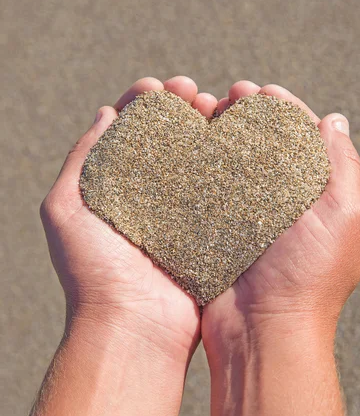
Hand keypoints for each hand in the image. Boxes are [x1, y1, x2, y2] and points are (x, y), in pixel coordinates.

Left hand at [40, 76, 217, 363]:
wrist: (133, 328)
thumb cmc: (93, 270)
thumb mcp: (65, 208)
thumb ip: (81, 158)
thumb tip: (105, 112)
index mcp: (115, 185)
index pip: (129, 130)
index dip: (143, 103)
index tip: (158, 87)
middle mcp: (148, 193)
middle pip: (167, 137)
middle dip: (180, 107)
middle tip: (192, 92)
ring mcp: (180, 210)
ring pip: (196, 156)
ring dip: (206, 127)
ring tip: (217, 107)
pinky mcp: (207, 227)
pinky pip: (219, 187)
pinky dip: (227, 161)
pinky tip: (237, 140)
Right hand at [202, 81, 359, 415]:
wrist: (263, 333)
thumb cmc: (309, 278)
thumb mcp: (344, 219)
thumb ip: (342, 166)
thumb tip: (335, 120)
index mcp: (314, 195)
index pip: (300, 137)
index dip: (282, 108)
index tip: (260, 91)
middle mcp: (280, 201)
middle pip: (263, 143)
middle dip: (247, 114)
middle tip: (229, 96)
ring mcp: (246, 214)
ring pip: (231, 160)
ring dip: (219, 132)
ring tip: (203, 110)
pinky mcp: (215, 228)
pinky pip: (206, 187)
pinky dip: (197, 163)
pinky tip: (184, 144)